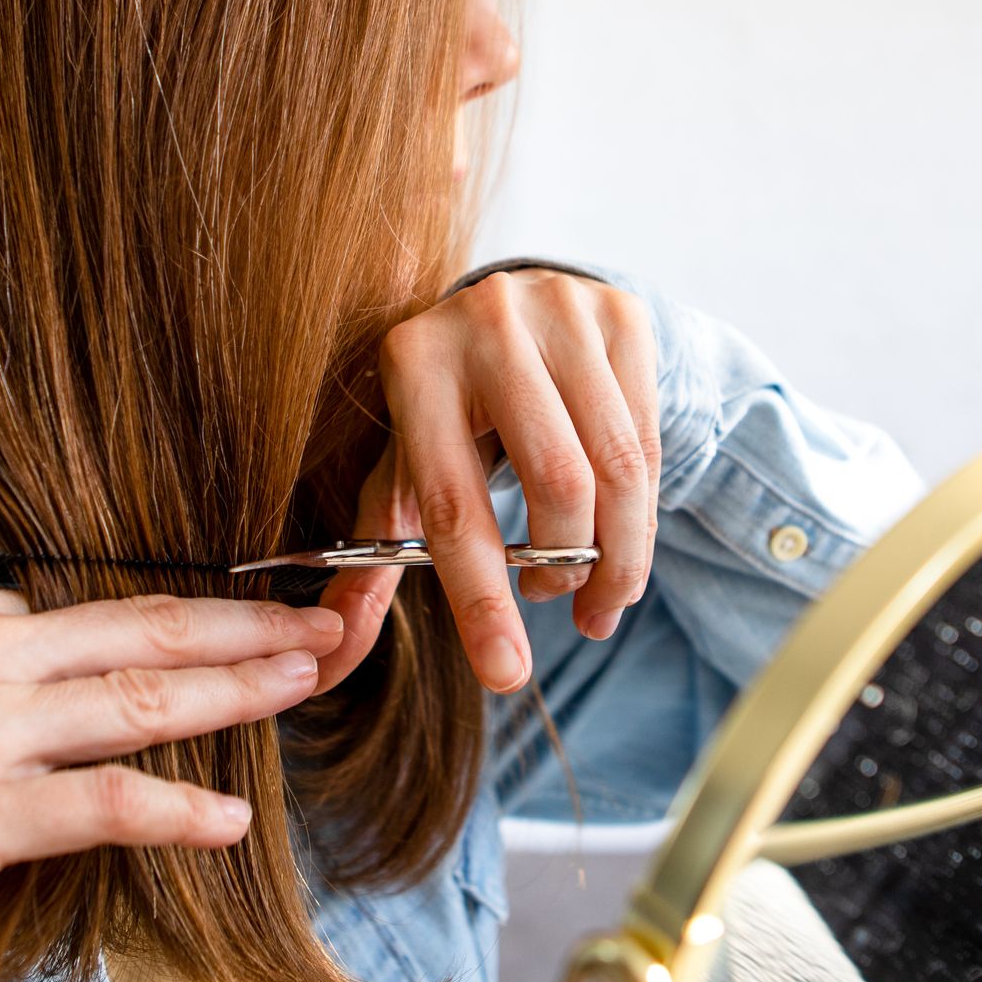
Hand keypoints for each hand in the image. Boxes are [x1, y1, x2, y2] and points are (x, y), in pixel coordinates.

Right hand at [0, 576, 344, 926]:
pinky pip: (102, 804)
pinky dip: (175, 809)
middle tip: (314, 622)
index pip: (75, 616)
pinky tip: (228, 818)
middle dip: (241, 626)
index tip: (218, 626)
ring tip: (304, 680)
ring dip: (238, 689)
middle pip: (139, 630)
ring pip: (140, 700)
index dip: (161, 625)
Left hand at [316, 269, 659, 694]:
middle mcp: (487, 324)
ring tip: (597, 593)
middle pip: (558, 485)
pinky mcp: (621, 313)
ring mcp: (562, 310)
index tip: (507, 674)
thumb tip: (330, 651)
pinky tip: (623, 538)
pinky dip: (642, 512)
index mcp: (414, 365)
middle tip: (555, 601)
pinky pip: (651, 439)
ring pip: (618, 468)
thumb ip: (373, 556)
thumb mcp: (404, 468)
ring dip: (617, 557)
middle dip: (566, 570)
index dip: (481, 600)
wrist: (511, 306)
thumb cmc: (449, 409)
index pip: (453, 506)